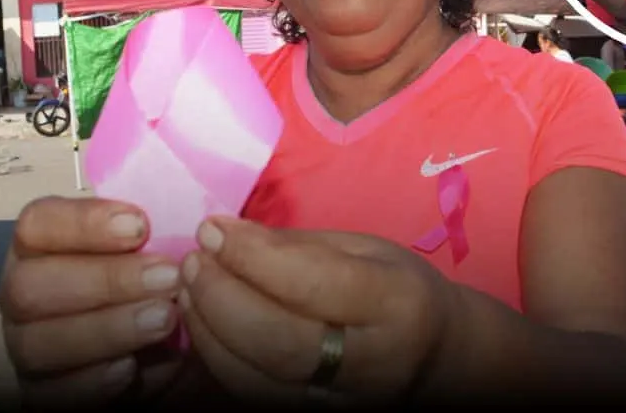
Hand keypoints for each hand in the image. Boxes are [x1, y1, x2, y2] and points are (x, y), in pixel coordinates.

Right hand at [0, 197, 186, 406]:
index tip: (140, 225)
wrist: (172, 351)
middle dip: (104, 280)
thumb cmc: (160, 284)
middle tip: (167, 276)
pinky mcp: (42, 393)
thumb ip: (162, 232)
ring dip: (106, 330)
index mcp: (45, 245)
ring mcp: (28, 347)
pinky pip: (52, 394)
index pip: (39, 222)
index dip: (83, 222)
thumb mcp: (165, 252)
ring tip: (164, 320)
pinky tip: (132, 367)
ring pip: (37, 343)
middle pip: (31, 285)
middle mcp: (27, 294)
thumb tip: (197, 221)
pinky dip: (93, 381)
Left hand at [179, 218, 460, 405]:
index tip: (212, 229)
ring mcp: (337, 403)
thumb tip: (224, 236)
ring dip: (207, 328)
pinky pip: (247, 394)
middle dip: (221, 296)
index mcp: (394, 304)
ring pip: (253, 378)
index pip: (313, 283)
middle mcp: (368, 363)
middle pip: (277, 340)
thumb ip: (297, 247)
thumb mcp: (367, 250)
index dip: (251, 257)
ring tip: (191, 286)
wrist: (435, 360)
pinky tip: (204, 321)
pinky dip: (215, 357)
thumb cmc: (400, 291)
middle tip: (194, 260)